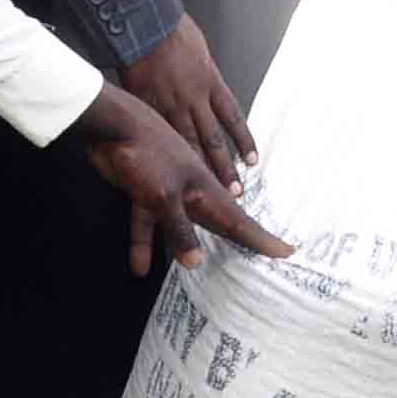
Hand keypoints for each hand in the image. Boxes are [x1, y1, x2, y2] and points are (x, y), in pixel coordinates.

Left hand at [70, 83, 289, 277]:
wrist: (111, 125)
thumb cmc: (146, 154)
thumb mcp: (164, 196)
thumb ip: (179, 230)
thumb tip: (195, 262)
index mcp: (205, 188)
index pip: (239, 220)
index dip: (261, 238)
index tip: (284, 251)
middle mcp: (192, 190)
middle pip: (217, 222)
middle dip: (234, 240)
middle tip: (256, 255)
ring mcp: (168, 191)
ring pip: (181, 227)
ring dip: (182, 248)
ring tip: (188, 272)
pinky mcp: (144, 192)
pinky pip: (148, 224)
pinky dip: (144, 244)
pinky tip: (140, 266)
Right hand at [119, 17, 252, 177]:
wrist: (147, 25)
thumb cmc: (171, 31)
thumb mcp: (199, 49)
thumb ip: (203, 72)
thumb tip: (205, 79)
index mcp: (211, 82)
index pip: (233, 118)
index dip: (244, 141)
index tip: (253, 161)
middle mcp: (196, 99)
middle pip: (215, 140)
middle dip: (225, 167)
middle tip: (235, 191)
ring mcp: (171, 106)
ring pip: (190, 145)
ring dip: (200, 170)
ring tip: (207, 194)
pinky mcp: (148, 108)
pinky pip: (159, 138)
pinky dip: (165, 157)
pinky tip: (164, 174)